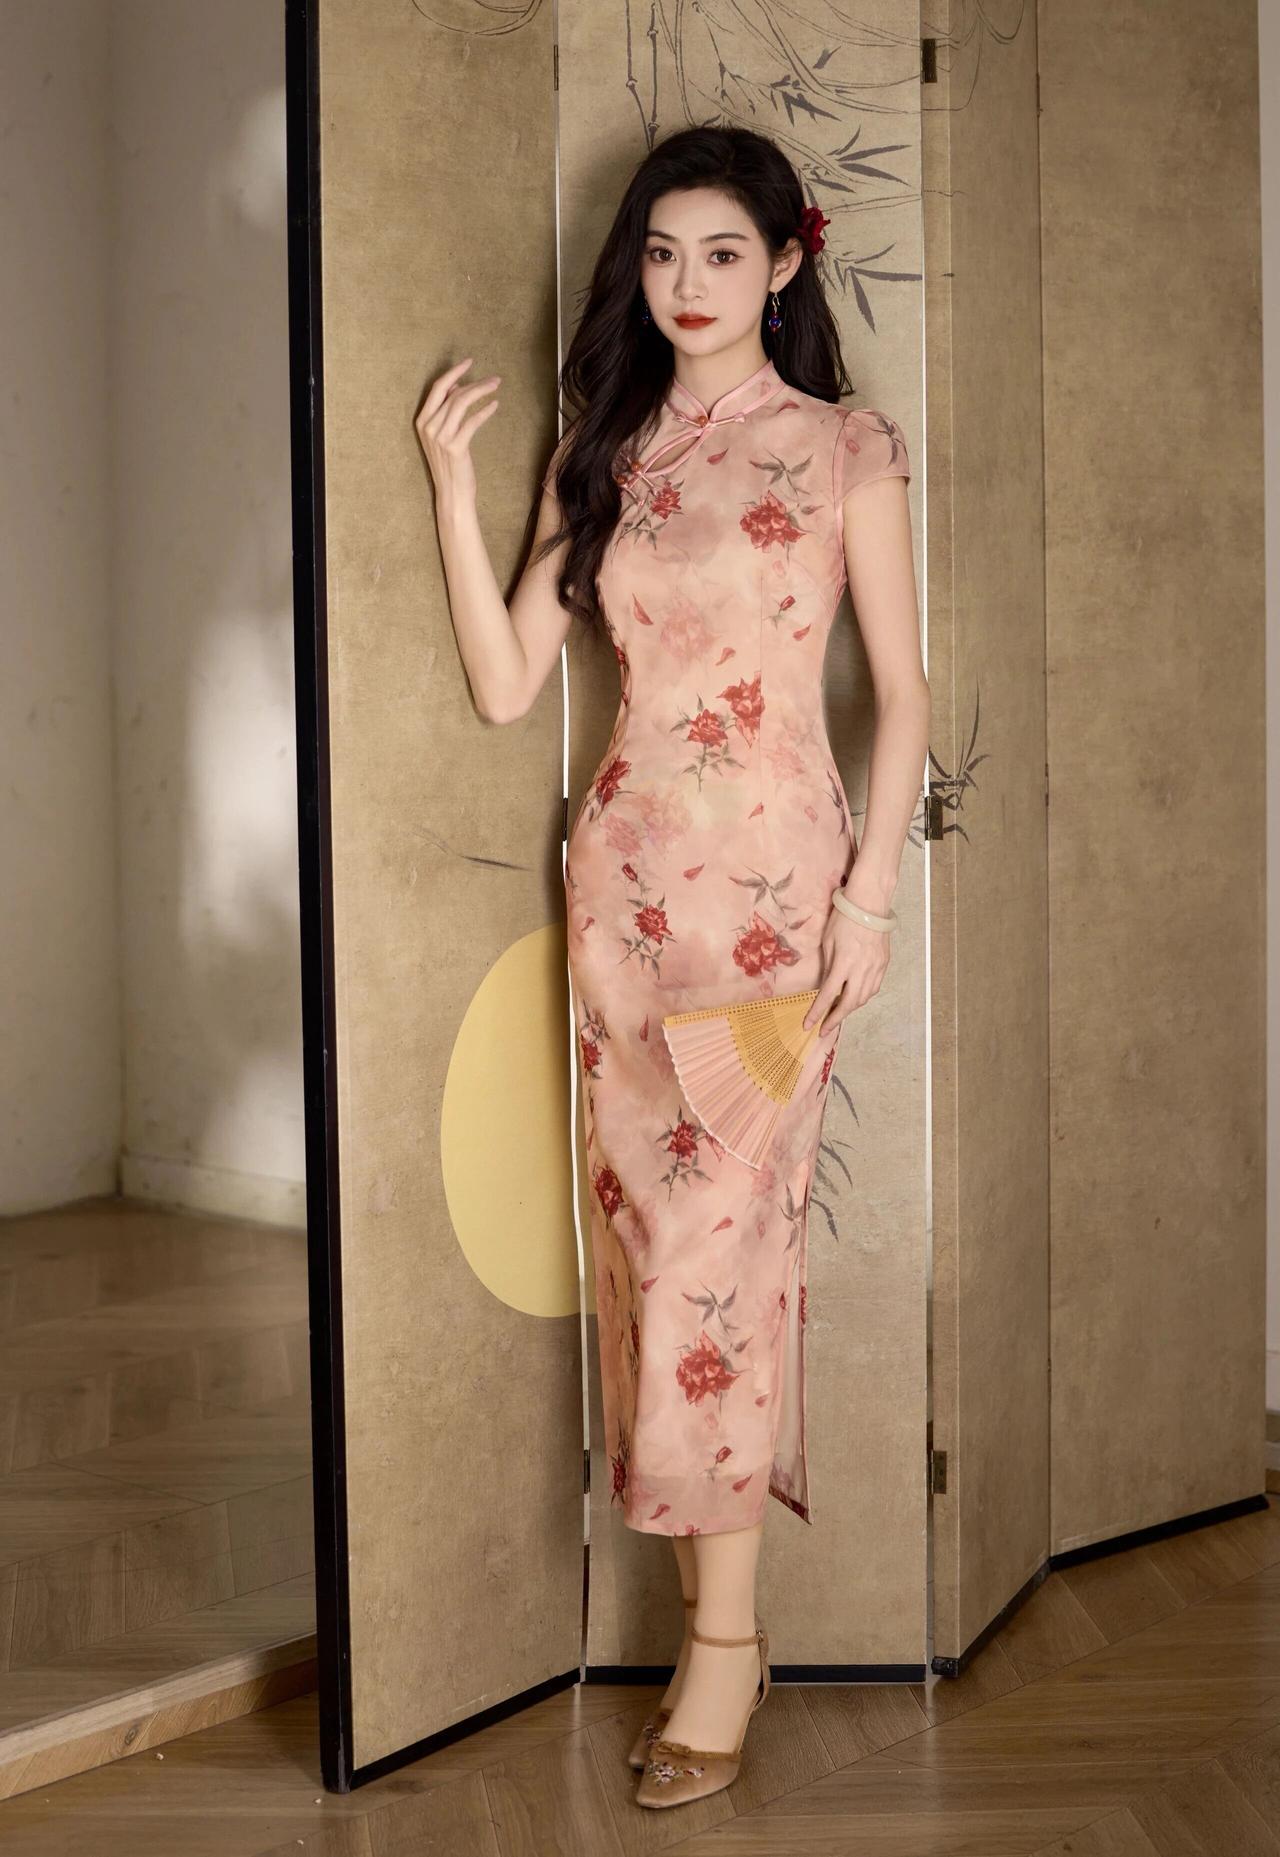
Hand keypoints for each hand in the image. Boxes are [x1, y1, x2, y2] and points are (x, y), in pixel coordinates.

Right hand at [414, 356, 499, 499]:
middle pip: (453, 394)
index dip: (454, 373)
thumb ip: (445, 411)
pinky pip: (473, 421)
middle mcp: (428, 427)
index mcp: (422, 421)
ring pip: (462, 403)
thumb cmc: (450, 464)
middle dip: (475, 382)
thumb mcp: (443, 435)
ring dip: (482, 392)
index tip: (469, 362)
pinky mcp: (456, 447)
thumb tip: (455, 386)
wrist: (452, 494)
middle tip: (494, 379)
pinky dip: (485, 411)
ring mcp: (441, 437)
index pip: (437, 388)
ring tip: (496, 388)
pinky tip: (495, 405)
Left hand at [802, 900, 891, 1038]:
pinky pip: (874, 988)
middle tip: (824, 1029)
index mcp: (844, 962)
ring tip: (837, 1014)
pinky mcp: (884, 964)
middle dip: (836, 1019)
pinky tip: (855, 997)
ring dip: (850, 1008)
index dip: (818, 1012)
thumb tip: (826, 987)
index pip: (828, 994)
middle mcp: (862, 969)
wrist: (870, 903)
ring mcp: (876, 968)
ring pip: (864, 998)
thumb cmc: (844, 918)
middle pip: (850, 1003)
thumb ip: (828, 966)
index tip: (808, 1025)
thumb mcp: (828, 941)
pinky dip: (863, 997)